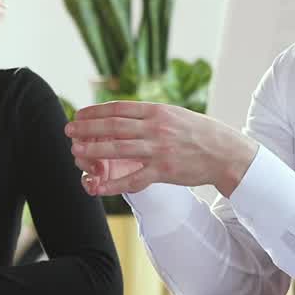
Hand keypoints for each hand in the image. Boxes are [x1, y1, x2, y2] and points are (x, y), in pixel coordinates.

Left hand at [66, 101, 257, 196]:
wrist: (226, 153)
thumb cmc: (200, 132)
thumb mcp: (175, 114)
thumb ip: (150, 115)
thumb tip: (124, 113)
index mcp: (158, 111)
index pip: (119, 108)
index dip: (96, 111)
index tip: (80, 113)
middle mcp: (156, 128)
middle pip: (114, 126)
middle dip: (88, 128)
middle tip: (69, 129)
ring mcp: (159, 150)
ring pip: (118, 149)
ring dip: (93, 150)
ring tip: (75, 151)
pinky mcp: (163, 171)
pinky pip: (132, 179)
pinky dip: (112, 184)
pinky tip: (95, 187)